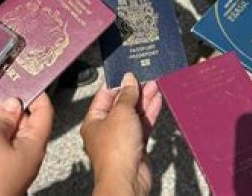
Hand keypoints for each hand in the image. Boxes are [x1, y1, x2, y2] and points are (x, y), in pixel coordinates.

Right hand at [0, 93, 53, 194]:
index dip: (34, 92)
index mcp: (33, 144)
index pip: (44, 110)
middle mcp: (26, 155)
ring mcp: (11, 165)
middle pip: (21, 121)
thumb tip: (13, 104)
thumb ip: (3, 118)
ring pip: (4, 134)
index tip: (21, 80)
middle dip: (2, 106)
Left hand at [81, 73, 162, 195]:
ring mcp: (122, 138)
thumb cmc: (115, 150)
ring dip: (145, 100)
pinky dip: (150, 112)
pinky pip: (143, 125)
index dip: (118, 82)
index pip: (105, 95)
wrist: (127, 179)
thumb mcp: (121, 113)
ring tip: (155, 84)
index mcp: (94, 120)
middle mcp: (106, 129)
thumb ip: (127, 95)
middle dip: (134, 90)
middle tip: (146, 77)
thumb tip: (128, 79)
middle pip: (121, 104)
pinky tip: (157, 100)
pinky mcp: (136, 145)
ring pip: (134, 114)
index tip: (129, 72)